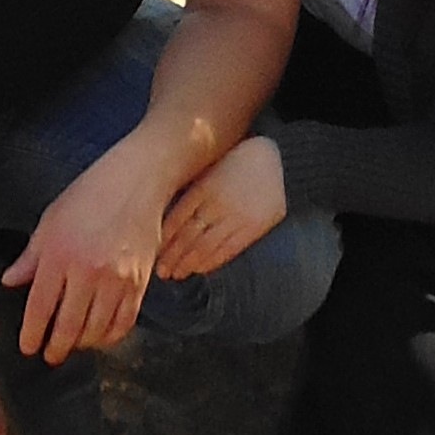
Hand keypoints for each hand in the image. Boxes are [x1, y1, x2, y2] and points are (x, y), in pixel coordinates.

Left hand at [1, 148, 162, 363]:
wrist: (137, 180)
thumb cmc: (91, 194)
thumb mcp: (51, 220)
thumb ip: (31, 256)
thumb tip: (11, 281)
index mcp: (60, 255)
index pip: (39, 308)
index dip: (32, 334)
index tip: (28, 347)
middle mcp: (87, 272)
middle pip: (68, 326)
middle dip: (56, 348)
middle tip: (50, 356)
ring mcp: (117, 279)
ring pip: (96, 329)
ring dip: (83, 344)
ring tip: (74, 345)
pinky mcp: (140, 282)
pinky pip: (124, 321)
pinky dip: (111, 336)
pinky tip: (101, 336)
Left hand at [157, 136, 286, 279]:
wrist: (281, 159)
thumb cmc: (240, 160)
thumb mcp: (212, 166)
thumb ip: (194, 187)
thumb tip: (165, 209)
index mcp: (205, 186)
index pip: (177, 218)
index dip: (164, 238)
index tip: (153, 252)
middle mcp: (218, 203)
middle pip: (189, 235)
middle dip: (173, 256)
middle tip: (161, 271)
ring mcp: (237, 217)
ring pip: (206, 246)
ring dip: (189, 263)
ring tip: (176, 274)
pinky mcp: (254, 227)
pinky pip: (228, 249)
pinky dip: (212, 262)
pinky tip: (200, 269)